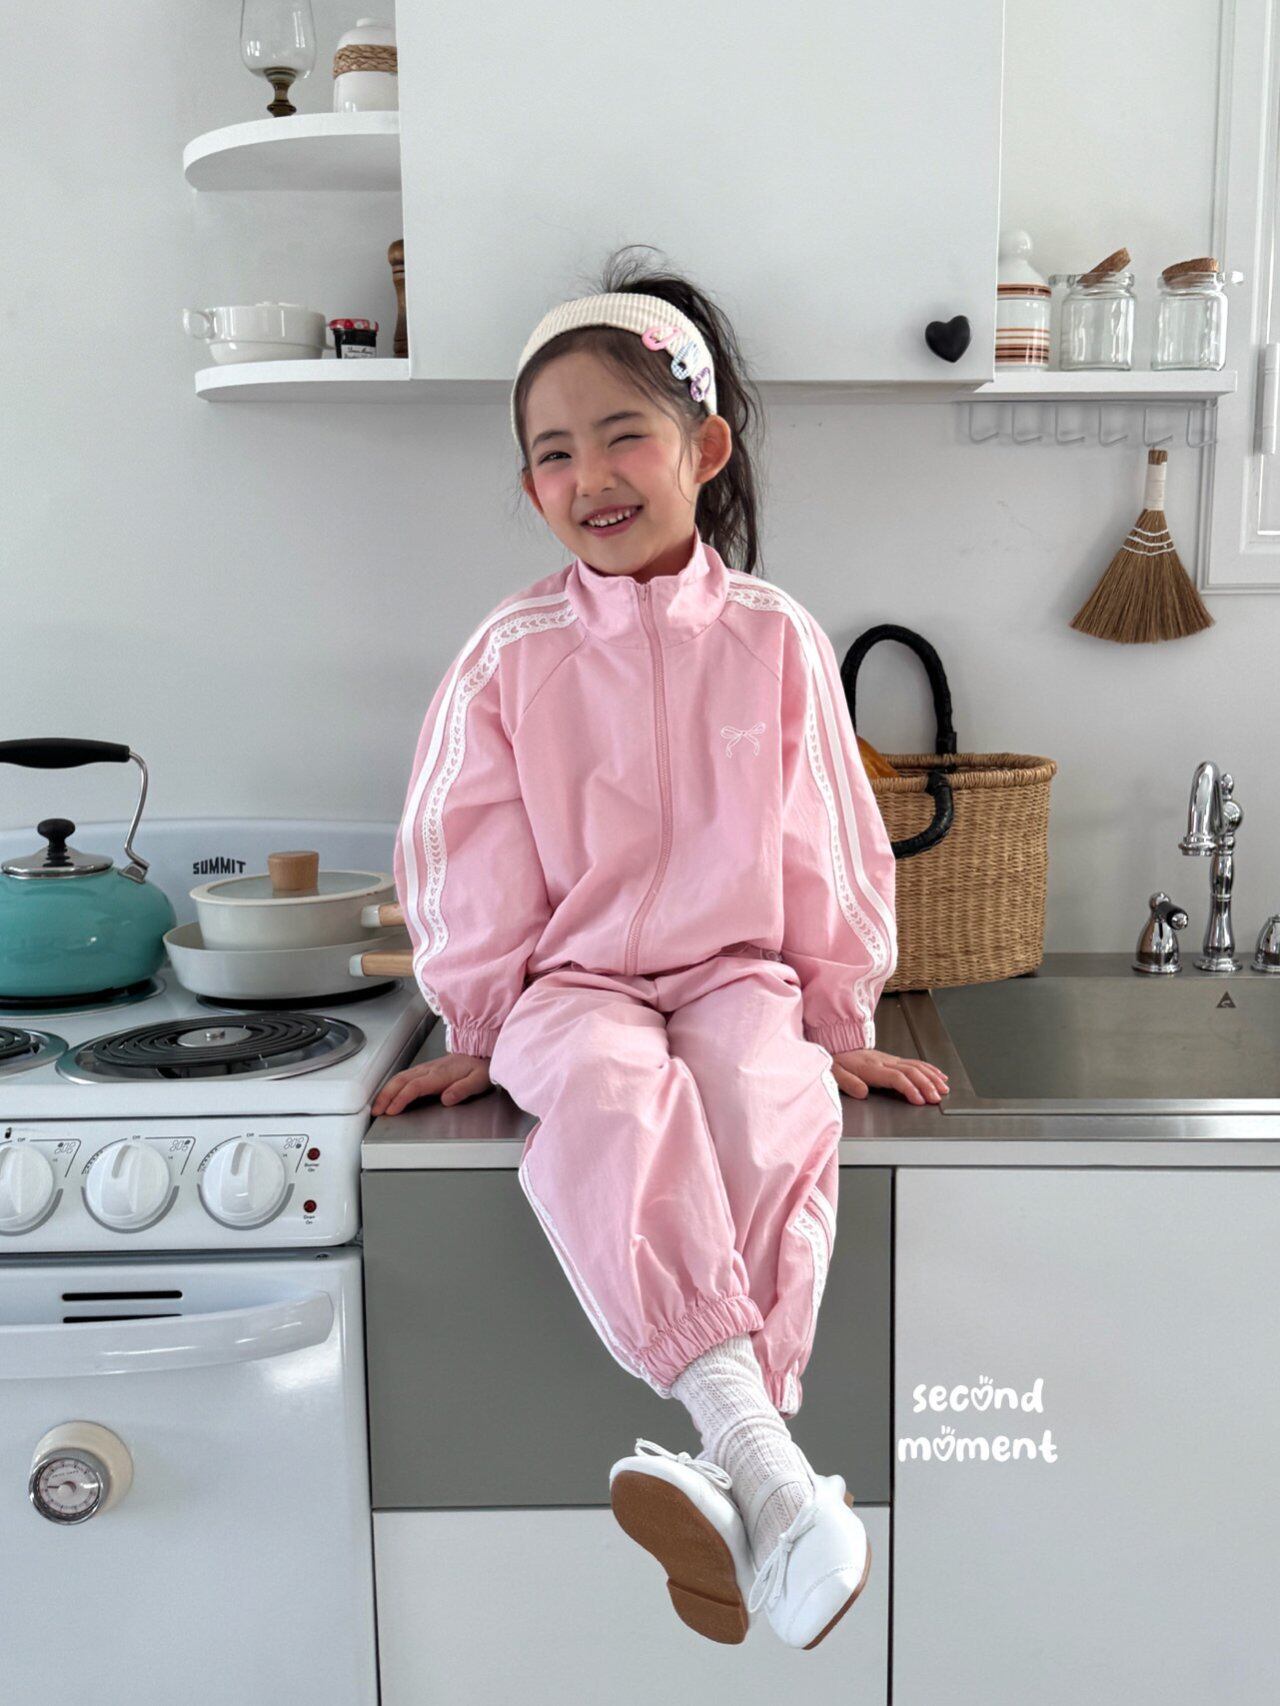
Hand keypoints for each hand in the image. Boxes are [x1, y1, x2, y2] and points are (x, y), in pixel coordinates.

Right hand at [371, 1053, 491, 1115]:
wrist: (483, 1051)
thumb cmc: (481, 1067)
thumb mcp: (478, 1080)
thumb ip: (462, 1090)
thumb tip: (447, 1099)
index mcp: (441, 1074)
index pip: (415, 1087)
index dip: (401, 1099)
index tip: (392, 1110)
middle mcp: (430, 1070)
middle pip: (401, 1080)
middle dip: (386, 1096)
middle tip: (376, 1111)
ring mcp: (427, 1068)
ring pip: (400, 1077)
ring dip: (386, 1090)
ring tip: (377, 1105)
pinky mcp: (426, 1069)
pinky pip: (405, 1076)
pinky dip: (392, 1085)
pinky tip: (389, 1093)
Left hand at [829, 1048, 948, 1104]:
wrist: (838, 1045)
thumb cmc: (838, 1062)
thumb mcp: (835, 1073)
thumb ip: (848, 1083)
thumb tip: (862, 1092)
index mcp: (871, 1068)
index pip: (896, 1077)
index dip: (909, 1088)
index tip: (919, 1100)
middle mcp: (884, 1062)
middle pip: (911, 1072)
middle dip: (926, 1085)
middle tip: (936, 1098)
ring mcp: (891, 1059)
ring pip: (916, 1066)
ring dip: (932, 1077)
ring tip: (943, 1089)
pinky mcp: (894, 1059)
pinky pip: (915, 1062)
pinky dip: (929, 1069)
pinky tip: (939, 1076)